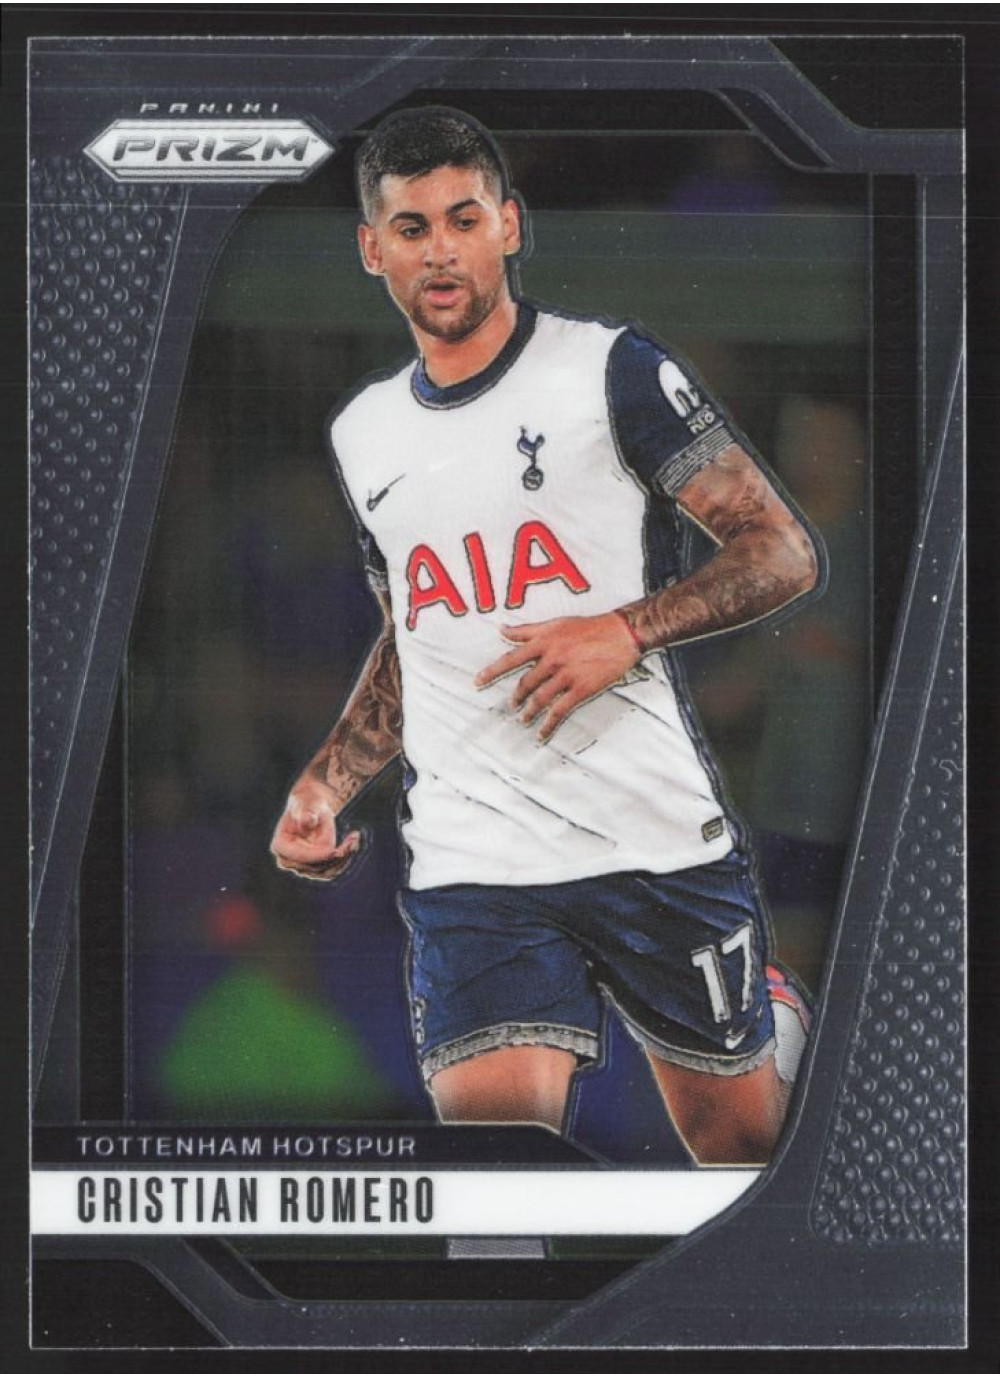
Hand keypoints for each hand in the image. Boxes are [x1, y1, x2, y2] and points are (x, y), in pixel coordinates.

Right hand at [270, 777, 361, 881]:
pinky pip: (333, 869)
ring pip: (327, 871)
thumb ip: (306, 812)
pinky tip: (353, 842)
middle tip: (353, 839)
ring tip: (354, 839)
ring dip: (344, 857)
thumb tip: (308, 821)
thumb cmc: (308, 804)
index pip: (299, 856)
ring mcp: (301, 867)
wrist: (313, 809)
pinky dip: (345, 858)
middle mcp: (288, 861)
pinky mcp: (316, 868)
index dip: (317, 855)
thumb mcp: (306, 804)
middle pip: (315, 866)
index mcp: (280, 845)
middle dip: (335, 856)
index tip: (334, 849)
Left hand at [474, 612, 639, 740]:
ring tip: (523, 720)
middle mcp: (551, 659)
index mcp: (543, 642)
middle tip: (510, 707)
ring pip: (539, 699)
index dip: (492, 671)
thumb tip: (502, 629)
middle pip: (525, 683)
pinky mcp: (580, 689)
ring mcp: (566, 675)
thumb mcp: (555, 623)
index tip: (477, 681)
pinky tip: (541, 733)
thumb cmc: (588, 627)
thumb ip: (526, 629)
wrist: (620, 634)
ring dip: (528, 712)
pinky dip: (548, 725)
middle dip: (515, 697)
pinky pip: (559, 711)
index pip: (510, 659)